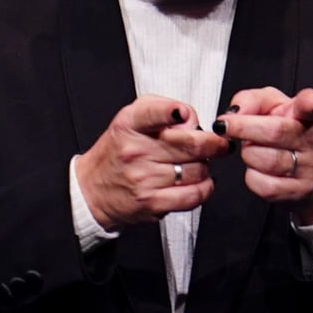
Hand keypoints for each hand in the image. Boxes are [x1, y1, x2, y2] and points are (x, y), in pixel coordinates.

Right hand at [75, 95, 229, 231]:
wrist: (93, 190)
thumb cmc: (118, 152)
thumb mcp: (131, 119)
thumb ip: (161, 109)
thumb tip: (191, 119)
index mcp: (129, 125)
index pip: (152, 112)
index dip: (172, 111)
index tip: (183, 114)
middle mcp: (135, 151)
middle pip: (191, 144)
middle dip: (213, 143)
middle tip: (219, 144)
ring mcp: (144, 179)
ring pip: (197, 169)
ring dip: (206, 166)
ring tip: (199, 164)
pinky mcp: (152, 203)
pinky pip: (193, 195)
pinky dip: (205, 188)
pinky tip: (201, 182)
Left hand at [219, 87, 312, 223]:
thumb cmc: (290, 133)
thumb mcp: (275, 107)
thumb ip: (253, 100)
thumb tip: (234, 113)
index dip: (310, 103)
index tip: (307, 102)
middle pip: (276, 132)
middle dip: (242, 128)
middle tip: (224, 126)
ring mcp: (309, 169)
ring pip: (266, 160)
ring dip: (248, 153)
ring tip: (251, 148)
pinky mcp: (299, 191)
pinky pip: (264, 185)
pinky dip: (252, 176)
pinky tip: (257, 169)